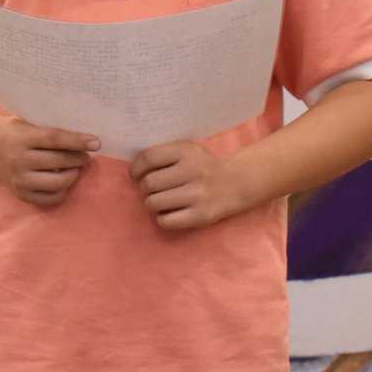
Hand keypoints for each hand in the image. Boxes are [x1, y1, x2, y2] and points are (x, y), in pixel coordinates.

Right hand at [0, 118, 98, 208]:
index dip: (77, 141)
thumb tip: (86, 141)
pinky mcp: (21, 195)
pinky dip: (63, 190)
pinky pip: (51, 198)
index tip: (96, 143)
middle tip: (86, 155)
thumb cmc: (16, 133)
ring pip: (58, 183)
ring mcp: (19, 180)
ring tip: (74, 167)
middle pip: (59, 161)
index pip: (54, 139)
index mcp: (22, 138)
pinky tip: (62, 179)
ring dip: (73, 174)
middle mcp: (19, 160)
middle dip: (79, 158)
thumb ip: (52, 132)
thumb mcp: (29, 124)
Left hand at [128, 140, 254, 230]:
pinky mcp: (201, 216)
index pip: (149, 158)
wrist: (237, 182)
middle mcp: (193, 172)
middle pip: (148, 183)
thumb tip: (133, 170)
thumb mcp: (187, 151)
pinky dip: (162, 218)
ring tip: (161, 199)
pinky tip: (169, 212)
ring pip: (153, 203)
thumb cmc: (203, 166)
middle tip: (152, 189)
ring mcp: (198, 195)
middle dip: (144, 188)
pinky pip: (165, 221)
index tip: (135, 175)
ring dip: (152, 203)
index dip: (135, 168)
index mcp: (187, 152)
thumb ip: (164, 155)